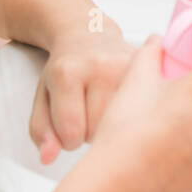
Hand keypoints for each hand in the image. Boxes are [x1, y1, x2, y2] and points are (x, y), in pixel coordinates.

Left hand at [29, 24, 134, 165]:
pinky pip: (144, 110)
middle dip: (91, 129)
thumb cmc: (66, 70)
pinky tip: (129, 101)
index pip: (71, 134)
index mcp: (67, 73)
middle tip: (89, 108)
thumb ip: (41, 130)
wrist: (89, 32)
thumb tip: (48, 158)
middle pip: (98, 131)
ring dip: (112, 123)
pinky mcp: (151, 68)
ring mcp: (128, 66)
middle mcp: (100, 66)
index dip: (68, 137)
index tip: (70, 121)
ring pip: (122, 126)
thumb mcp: (43, 97)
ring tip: (106, 103)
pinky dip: (135, 112)